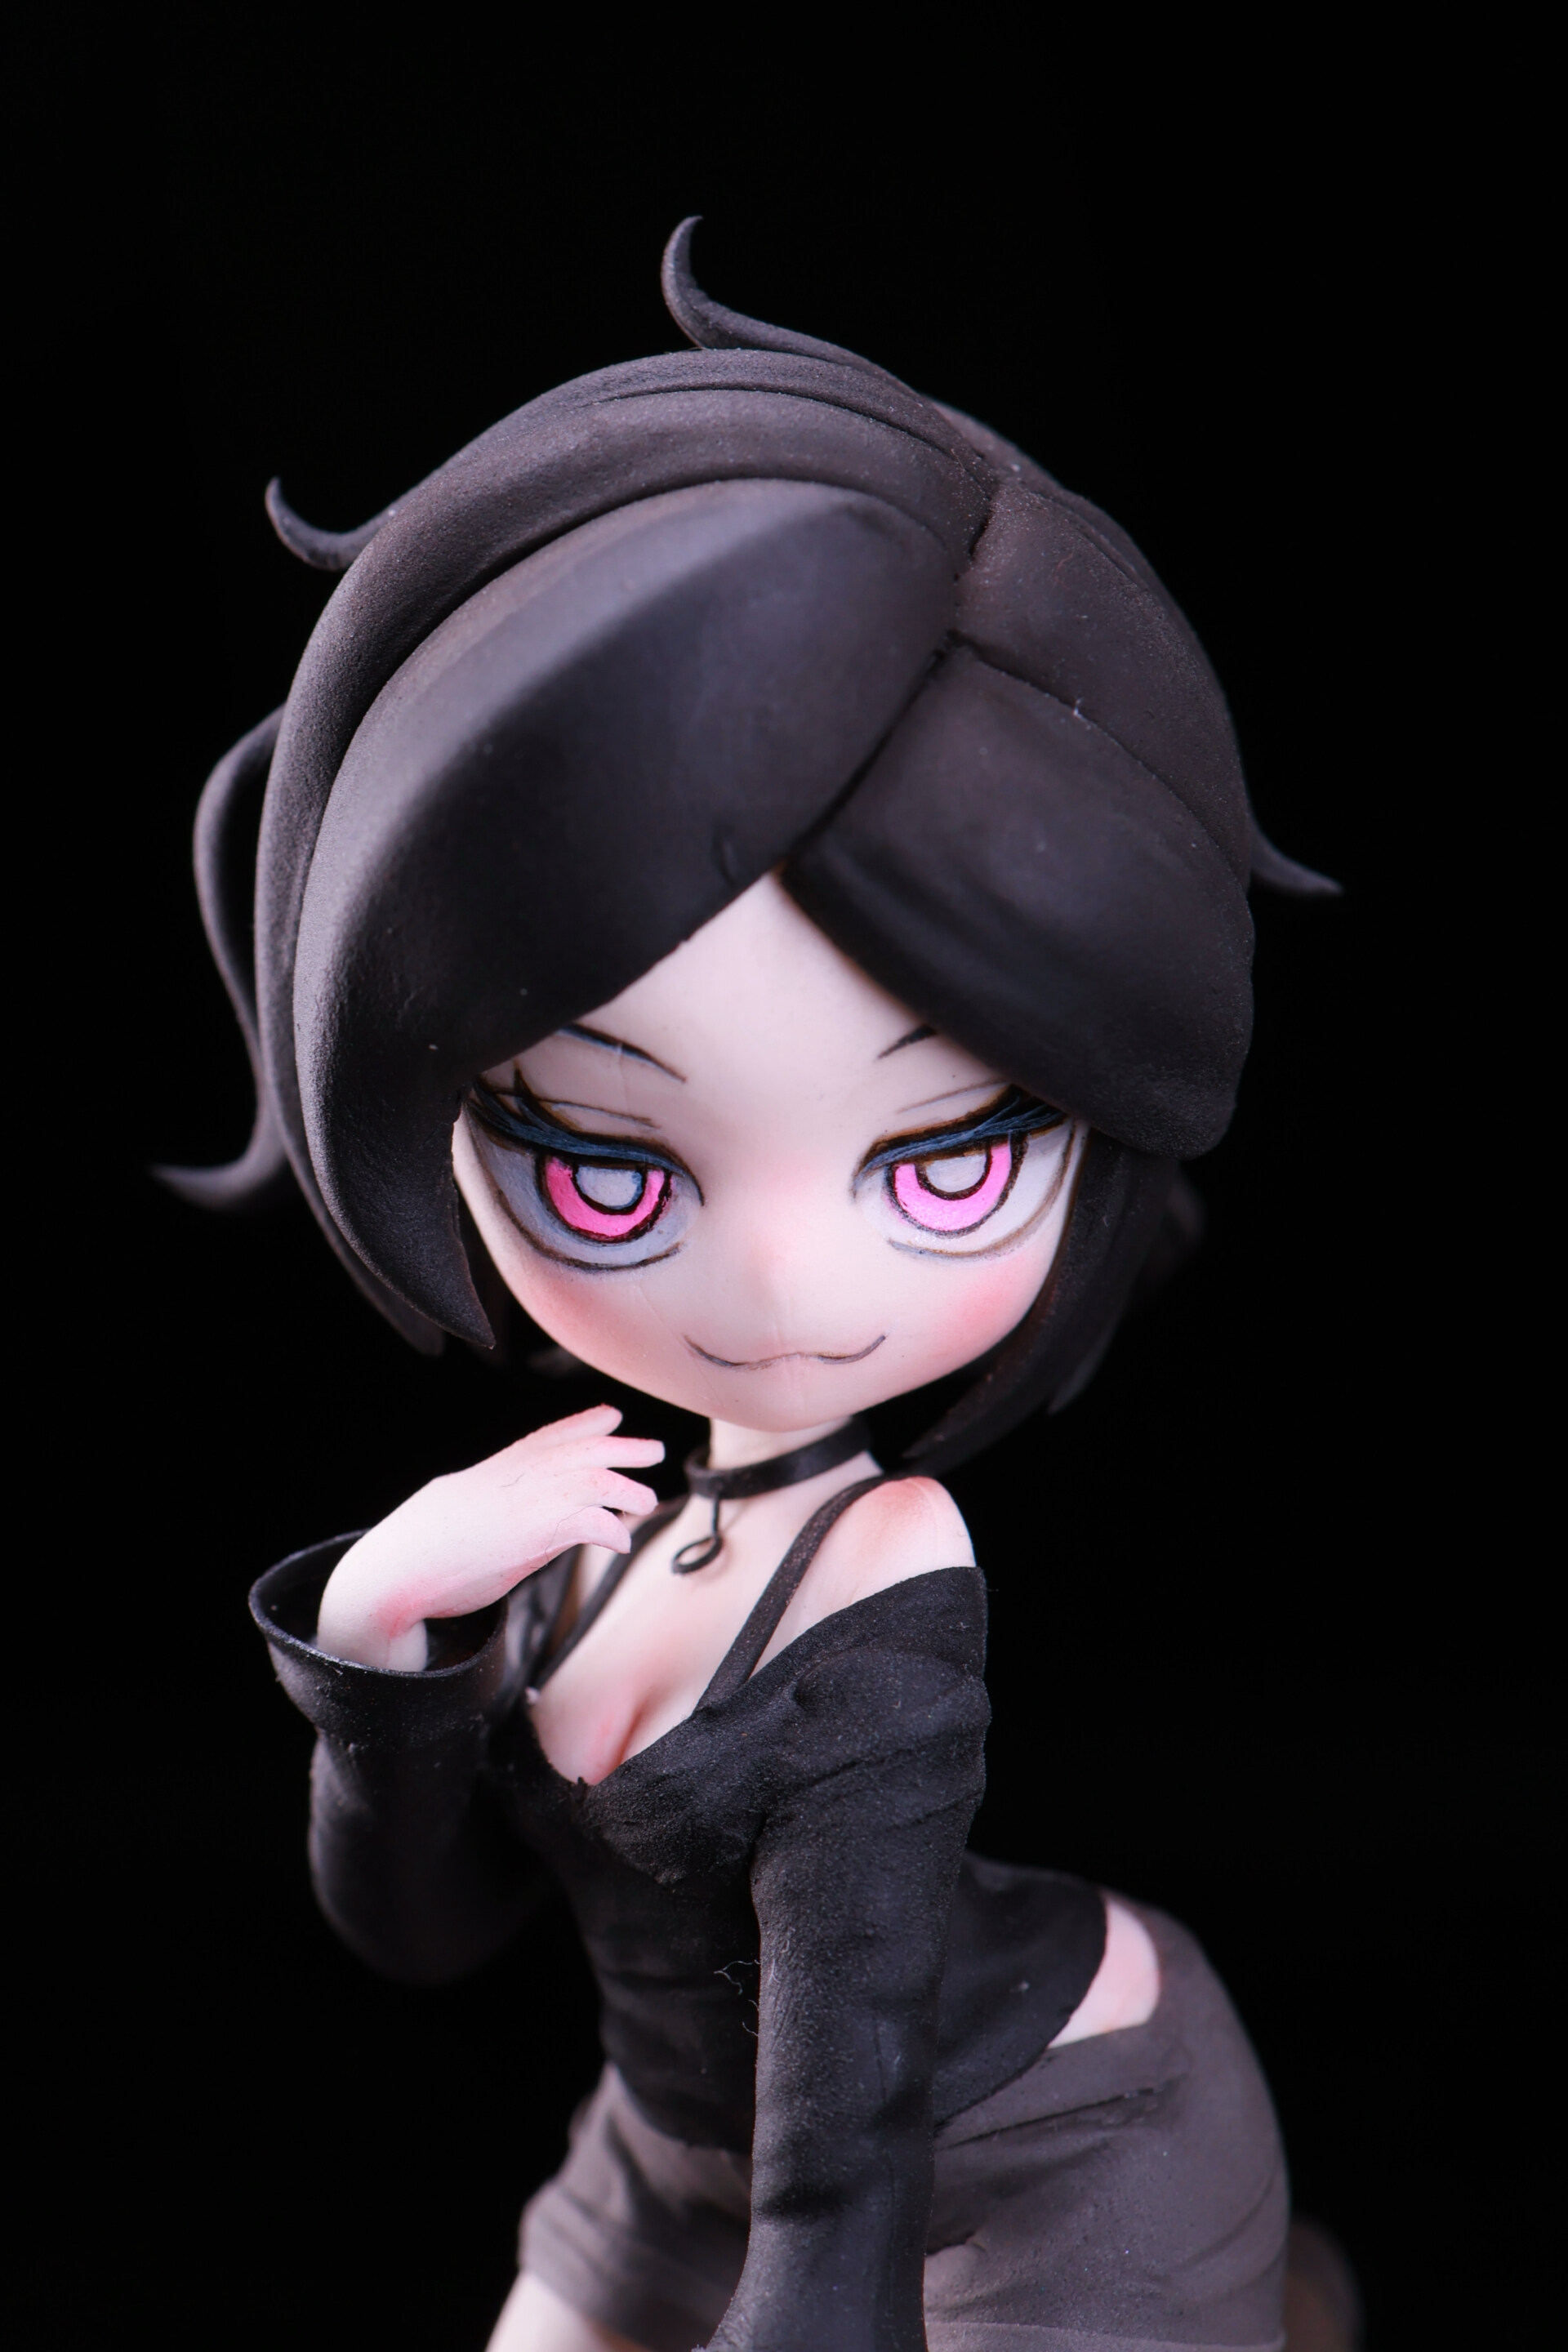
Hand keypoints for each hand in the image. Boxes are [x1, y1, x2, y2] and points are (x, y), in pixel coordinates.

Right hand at [315, 1405, 663, 1670]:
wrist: (402, 1563)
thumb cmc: (428, 1543)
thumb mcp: (465, 1506)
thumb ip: (499, 1502)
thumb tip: (522, 1516)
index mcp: (501, 1469)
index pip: (551, 1435)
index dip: (584, 1423)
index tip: (611, 1415)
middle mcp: (521, 1477)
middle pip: (584, 1450)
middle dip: (623, 1447)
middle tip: (654, 1450)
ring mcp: (531, 1501)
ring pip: (595, 1480)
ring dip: (626, 1489)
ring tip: (646, 1502)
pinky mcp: (536, 1533)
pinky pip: (590, 1522)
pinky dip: (612, 1530)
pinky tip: (620, 1543)